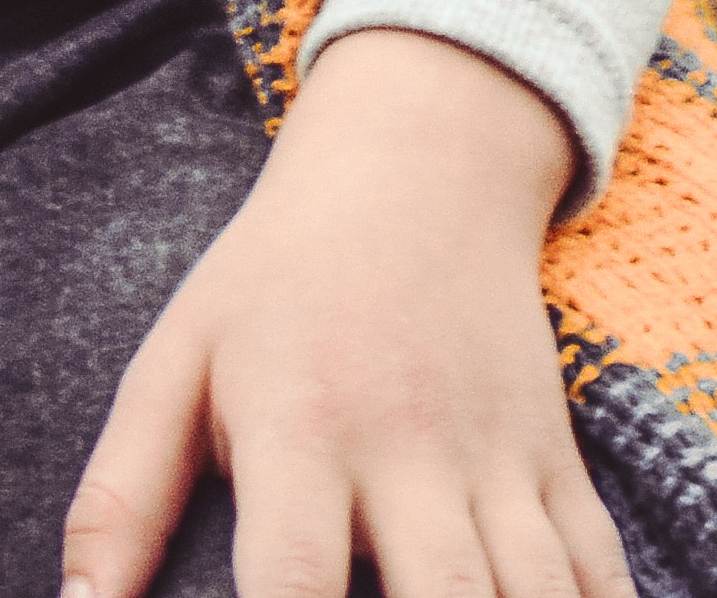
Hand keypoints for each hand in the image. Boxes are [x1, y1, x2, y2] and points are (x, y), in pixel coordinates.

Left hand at [60, 29, 623, 597]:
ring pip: (535, 589)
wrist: (422, 163)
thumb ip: (121, 494)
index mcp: (303, 429)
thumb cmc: (276, 276)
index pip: (295, 582)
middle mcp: (411, 448)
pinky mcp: (555, 453)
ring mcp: (497, 452)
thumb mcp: (176, 359)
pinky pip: (595, 561)